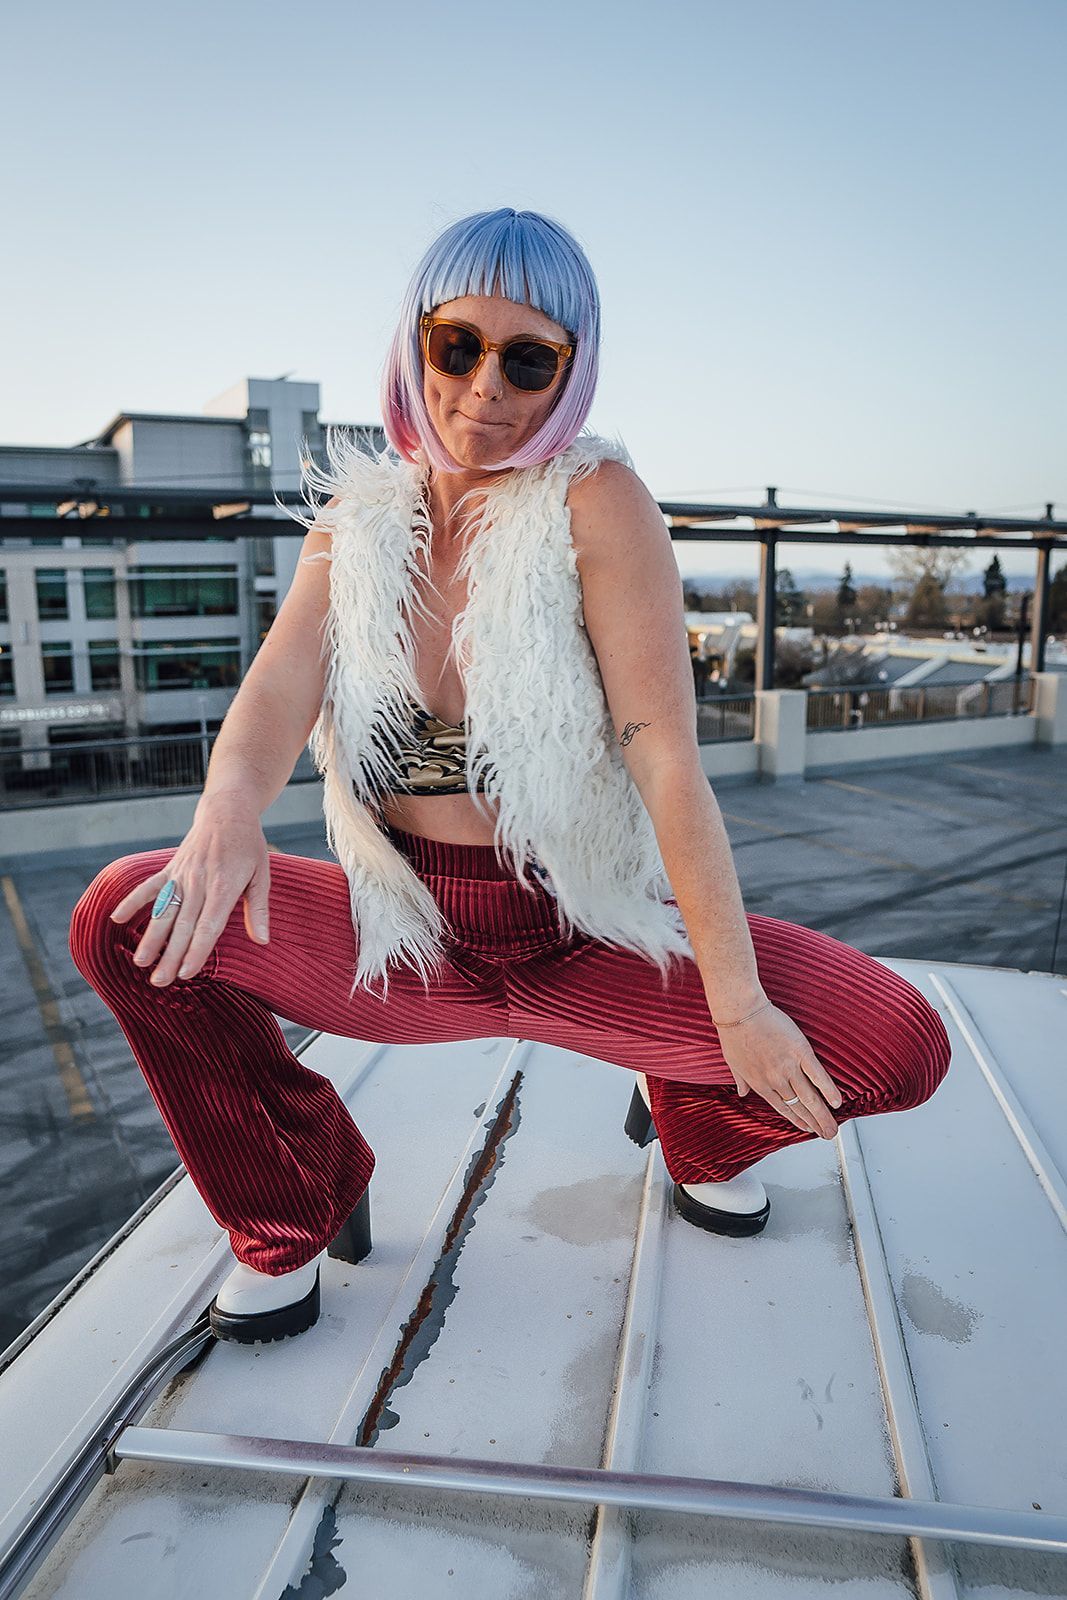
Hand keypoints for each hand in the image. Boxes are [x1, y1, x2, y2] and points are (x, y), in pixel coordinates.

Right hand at [108, 794, 271, 986]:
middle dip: (170, 956)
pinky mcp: (170, 868)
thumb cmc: (248, 846)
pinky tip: (116, 920)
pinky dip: (131, 901)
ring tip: (140, 962)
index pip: (208, 926)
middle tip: (159, 982)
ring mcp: (181, 875)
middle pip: (183, 926)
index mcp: (223, 887)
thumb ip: (258, 909)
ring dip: (150, 938)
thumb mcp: (262, 874)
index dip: (196, 951)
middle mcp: (198, 883)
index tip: (185, 973)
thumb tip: (262, 940)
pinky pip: (148, 887)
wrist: (227, 811)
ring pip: (163, 911)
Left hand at [713, 999, 842, 1138]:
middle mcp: (775, 1080)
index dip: (796, 1120)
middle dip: (814, 1124)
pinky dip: (828, 1090)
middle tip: (826, 1134)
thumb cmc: (734, 1033)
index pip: (782, 1108)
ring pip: (810, 1097)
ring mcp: (789, 1067)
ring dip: (822, 1115)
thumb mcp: (733, 1063)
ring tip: (832, 1128)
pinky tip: (837, 1102)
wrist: (740, 1011)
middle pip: (799, 1107)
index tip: (806, 1128)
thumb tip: (741, 1092)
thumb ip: (741, 1081)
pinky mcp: (800, 1051)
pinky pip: (818, 1075)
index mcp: (759, 1084)